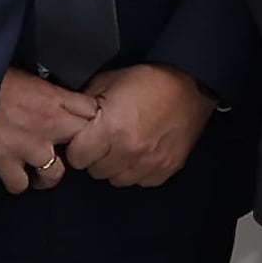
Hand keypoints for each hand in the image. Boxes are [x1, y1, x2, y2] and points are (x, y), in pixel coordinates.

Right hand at [0, 70, 96, 190]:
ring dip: (48, 174)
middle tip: (66, 152)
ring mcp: (28, 147)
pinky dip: (17, 182)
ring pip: (56, 174)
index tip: (87, 126)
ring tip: (41, 169)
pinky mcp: (6, 162)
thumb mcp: (28, 76)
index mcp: (54, 99)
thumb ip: (49, 92)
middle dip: (77, 150)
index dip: (93, 120)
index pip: (92, 112)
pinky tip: (14, 173)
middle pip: (83, 146)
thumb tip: (61, 99)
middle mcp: (48, 125)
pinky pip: (20, 184)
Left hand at [63, 64, 215, 188]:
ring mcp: (149, 163)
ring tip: (124, 147)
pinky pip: (140, 181)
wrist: (191, 86)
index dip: (78, 147)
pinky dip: (137, 170)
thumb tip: (70, 121)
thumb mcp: (109, 82)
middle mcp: (129, 149)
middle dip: (96, 157)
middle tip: (105, 141)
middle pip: (95, 171)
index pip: (76, 157)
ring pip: (116, 180)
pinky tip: (141, 153)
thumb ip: (85, 106)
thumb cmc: (150, 81)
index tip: (84, 140)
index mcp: (110, 127)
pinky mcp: (165, 169)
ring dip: (116, 166)